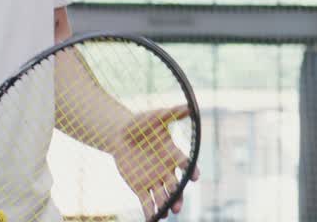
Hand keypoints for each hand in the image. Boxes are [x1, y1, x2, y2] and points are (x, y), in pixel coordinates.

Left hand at [111, 105, 198, 219]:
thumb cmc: (140, 124)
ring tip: (168, 212)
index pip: (185, 163)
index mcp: (173, 153)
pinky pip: (147, 201)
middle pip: (176, 184)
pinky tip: (152, 219)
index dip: (191, 170)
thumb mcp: (156, 117)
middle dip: (178, 194)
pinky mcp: (140, 187)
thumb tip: (191, 106)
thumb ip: (173, 113)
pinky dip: (150, 211)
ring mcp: (154, 179)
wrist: (120, 135)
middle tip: (178, 204)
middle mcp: (166, 169)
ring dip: (166, 204)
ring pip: (163, 195)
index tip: (195, 177)